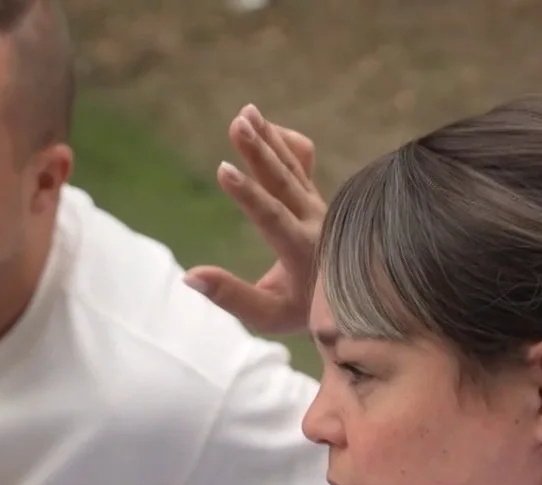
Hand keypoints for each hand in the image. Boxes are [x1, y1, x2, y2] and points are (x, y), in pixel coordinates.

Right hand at [184, 104, 324, 336]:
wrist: (352, 300)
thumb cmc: (302, 311)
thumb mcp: (266, 315)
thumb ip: (230, 296)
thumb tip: (189, 276)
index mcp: (301, 251)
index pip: (271, 217)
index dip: (247, 193)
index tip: (223, 169)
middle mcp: (315, 222)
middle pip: (284, 181)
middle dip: (259, 151)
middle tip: (238, 124)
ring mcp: (319, 205)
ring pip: (293, 166)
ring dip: (269, 138)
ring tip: (246, 113)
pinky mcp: (317, 196)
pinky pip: (304, 162)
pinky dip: (287, 143)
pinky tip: (266, 128)